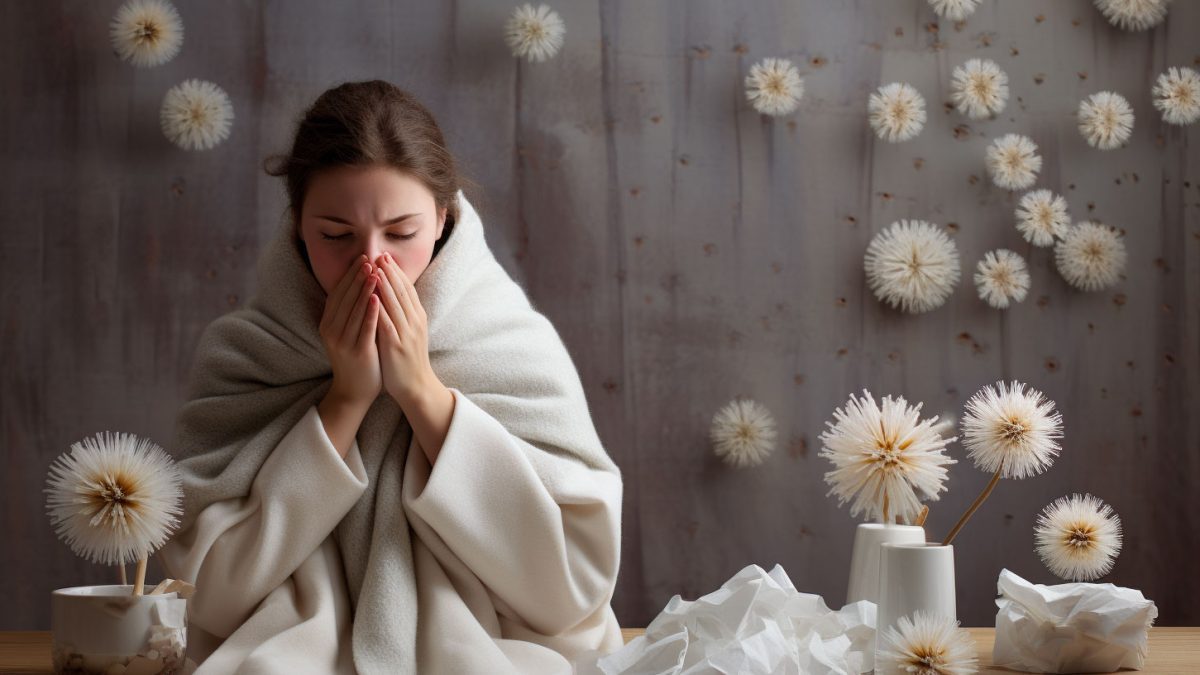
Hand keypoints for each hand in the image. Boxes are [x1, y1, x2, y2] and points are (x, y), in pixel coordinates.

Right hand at [318, 254, 381, 407]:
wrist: (354, 392)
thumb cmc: (356, 358)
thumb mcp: (347, 332)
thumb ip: (350, 311)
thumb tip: (359, 284)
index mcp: (328, 324)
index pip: (338, 293)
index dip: (349, 275)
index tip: (362, 259)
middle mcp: (331, 331)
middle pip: (345, 298)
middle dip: (357, 277)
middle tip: (369, 259)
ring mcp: (343, 342)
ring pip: (354, 310)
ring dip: (364, 290)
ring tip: (374, 272)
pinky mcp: (357, 352)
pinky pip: (364, 328)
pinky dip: (370, 312)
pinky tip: (378, 298)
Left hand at [373, 252, 435, 407]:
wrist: (417, 387)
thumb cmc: (408, 361)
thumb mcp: (409, 334)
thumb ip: (403, 315)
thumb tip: (391, 296)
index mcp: (417, 318)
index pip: (407, 289)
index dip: (396, 272)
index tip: (386, 257)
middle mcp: (414, 322)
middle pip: (402, 291)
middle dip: (390, 272)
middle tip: (380, 254)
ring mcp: (407, 333)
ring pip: (395, 304)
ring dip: (384, 284)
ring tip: (375, 268)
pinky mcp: (397, 345)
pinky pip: (386, 323)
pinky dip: (379, 308)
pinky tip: (370, 297)